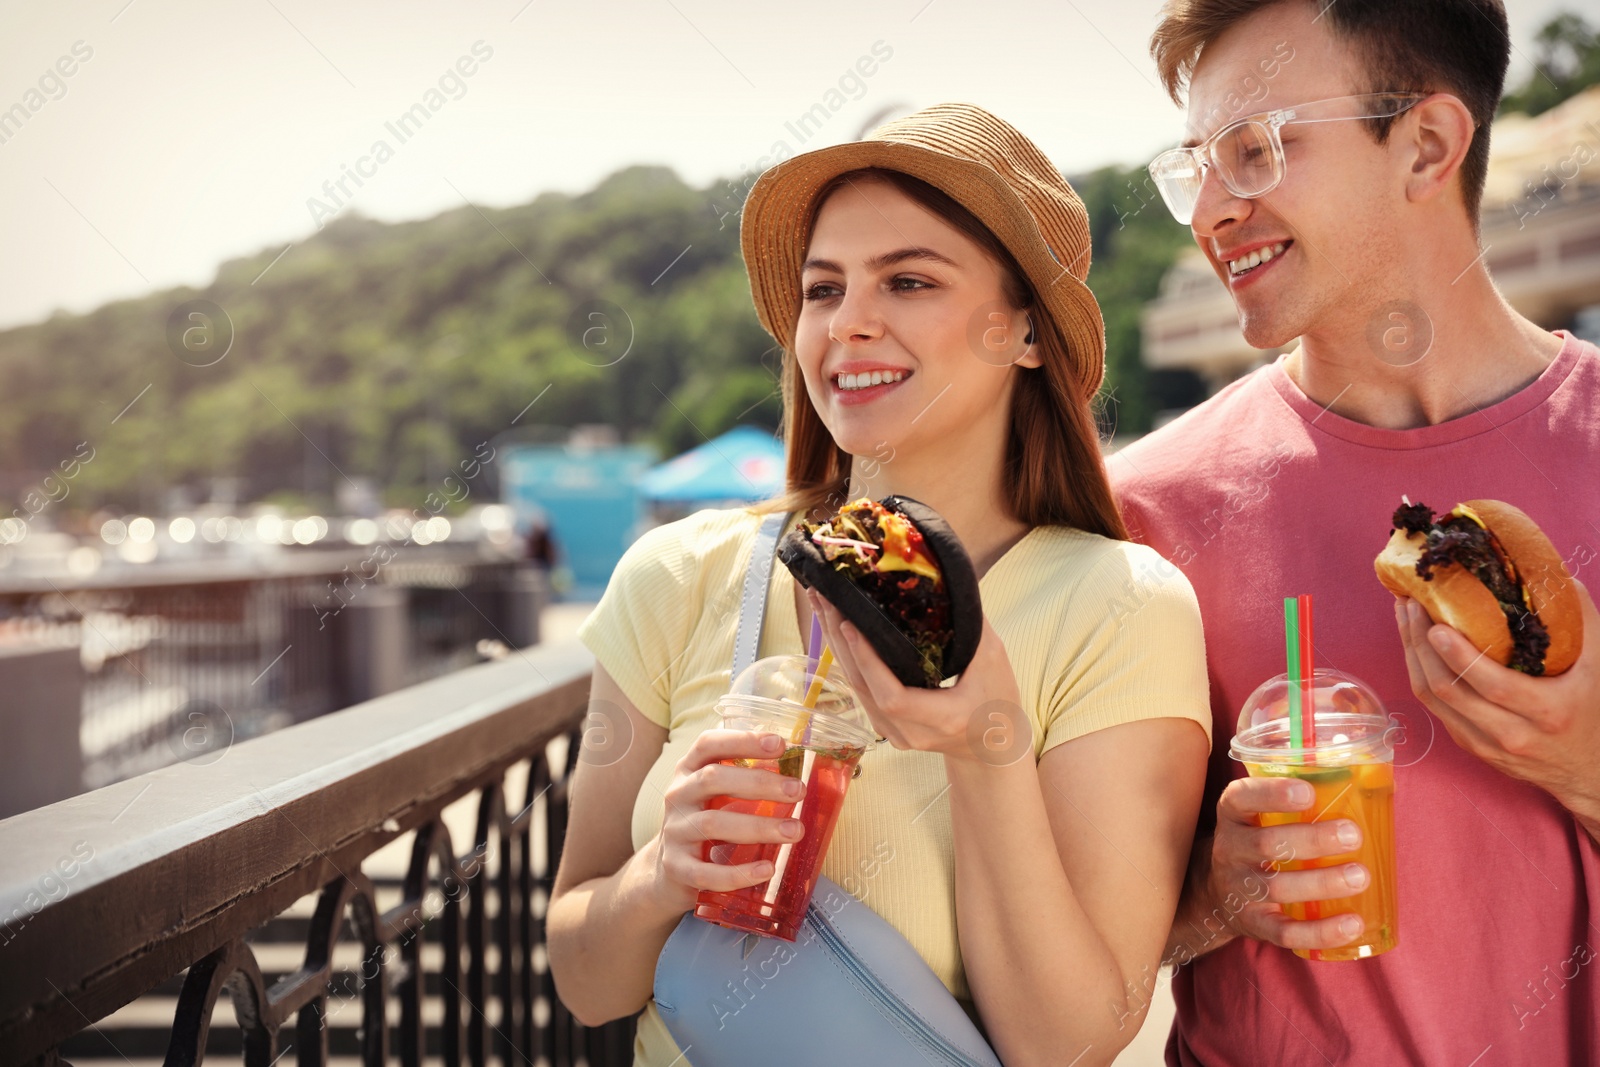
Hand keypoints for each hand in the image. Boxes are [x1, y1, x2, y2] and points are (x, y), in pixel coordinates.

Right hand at [651, 729, 806, 910]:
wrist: (667, 870)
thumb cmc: (704, 822)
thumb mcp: (715, 794)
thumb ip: (746, 781)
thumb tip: (798, 773)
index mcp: (689, 771)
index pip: (708, 745)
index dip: (742, 740)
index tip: (780, 744)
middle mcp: (678, 796)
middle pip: (712, 779)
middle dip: (759, 783)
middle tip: (798, 790)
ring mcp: (674, 832)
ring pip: (713, 824)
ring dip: (758, 827)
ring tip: (794, 831)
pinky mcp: (676, 867)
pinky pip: (706, 872)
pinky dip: (739, 873)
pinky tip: (767, 870)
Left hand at [806, 588, 1025, 759]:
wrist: (992, 748)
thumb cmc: (998, 702)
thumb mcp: (993, 661)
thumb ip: (970, 625)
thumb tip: (946, 580)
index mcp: (943, 719)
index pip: (893, 696)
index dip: (868, 662)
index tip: (851, 625)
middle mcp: (911, 733)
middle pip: (864, 688)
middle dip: (840, 641)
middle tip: (824, 598)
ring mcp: (895, 735)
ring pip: (856, 689)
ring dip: (836, 645)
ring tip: (821, 605)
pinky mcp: (886, 728)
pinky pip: (860, 691)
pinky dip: (847, 658)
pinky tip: (834, 629)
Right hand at [1203, 777, 1371, 951]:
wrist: (1219, 895)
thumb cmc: (1257, 842)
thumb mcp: (1259, 816)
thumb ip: (1296, 801)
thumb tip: (1370, 785)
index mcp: (1233, 815)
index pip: (1242, 798)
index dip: (1272, 794)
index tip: (1308, 792)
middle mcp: (1230, 850)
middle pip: (1266, 844)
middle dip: (1312, 840)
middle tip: (1353, 834)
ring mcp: (1239, 889)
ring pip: (1278, 887)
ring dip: (1322, 882)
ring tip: (1360, 876)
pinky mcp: (1254, 923)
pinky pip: (1285, 932)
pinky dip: (1320, 931)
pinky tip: (1352, 924)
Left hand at [1396, 581, 1599, 832]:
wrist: (1591, 771)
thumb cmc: (1596, 710)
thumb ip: (1580, 619)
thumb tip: (1551, 572)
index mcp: (1548, 712)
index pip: (1494, 685)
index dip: (1460, 656)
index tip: (1437, 624)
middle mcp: (1513, 734)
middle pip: (1449, 690)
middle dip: (1420, 644)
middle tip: (1410, 604)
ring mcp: (1487, 745)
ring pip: (1433, 701)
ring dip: (1412, 655)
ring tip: (1405, 616)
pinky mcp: (1471, 747)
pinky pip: (1435, 708)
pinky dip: (1421, 673)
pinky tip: (1416, 645)